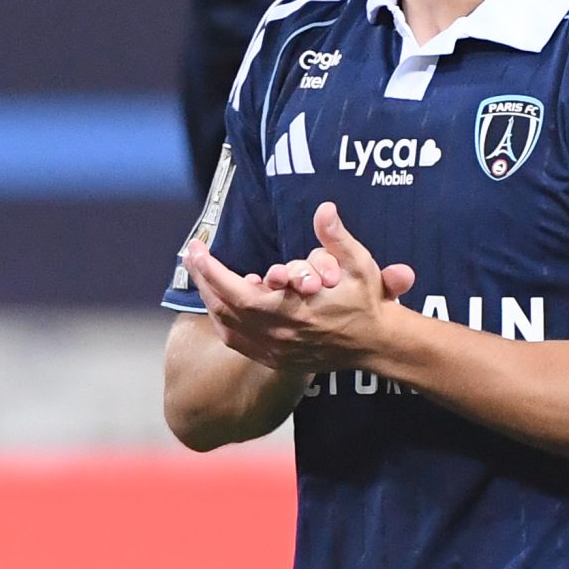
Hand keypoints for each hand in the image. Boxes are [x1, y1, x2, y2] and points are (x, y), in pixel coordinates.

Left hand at [181, 201, 413, 373]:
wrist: (376, 343)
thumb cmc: (366, 301)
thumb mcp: (358, 265)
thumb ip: (337, 238)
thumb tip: (324, 209)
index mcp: (291, 312)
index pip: (236, 292)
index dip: (212, 271)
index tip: (196, 249)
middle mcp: (277, 334)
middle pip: (223, 309)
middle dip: (204, 280)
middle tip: (192, 256)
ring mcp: (275, 350)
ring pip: (227, 326)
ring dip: (211, 300)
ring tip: (203, 277)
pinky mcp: (276, 359)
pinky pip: (239, 341)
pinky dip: (224, 322)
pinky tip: (221, 305)